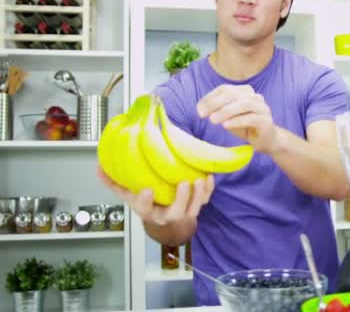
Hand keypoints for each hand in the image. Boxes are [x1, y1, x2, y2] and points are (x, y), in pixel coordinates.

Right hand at [96, 165, 213, 226]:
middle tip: (183, 183)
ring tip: (200, 179)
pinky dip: (208, 190)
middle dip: (181, 199)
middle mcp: (166, 215)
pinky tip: (209, 176)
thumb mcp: (129, 195)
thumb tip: (99, 168)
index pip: (144, 209)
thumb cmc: (148, 204)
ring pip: (193, 208)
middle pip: (175, 212)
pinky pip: (204, 201)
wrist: (166, 222)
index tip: (147, 190)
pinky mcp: (196, 207)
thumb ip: (114, 183)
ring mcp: (183, 213)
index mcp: (147, 211)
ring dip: (198, 195)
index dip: (145, 201)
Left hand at [197, 84, 277, 153]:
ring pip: (243, 104)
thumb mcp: (229, 117)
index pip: (225, 89)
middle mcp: (255, 97)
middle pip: (233, 95)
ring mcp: (262, 108)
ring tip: (213, 120)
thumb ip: (218, 110)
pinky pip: (251, 118)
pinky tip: (225, 125)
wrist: (268, 140)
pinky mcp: (266, 121)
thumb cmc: (246, 126)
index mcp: (245, 92)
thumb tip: (201, 108)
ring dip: (225, 111)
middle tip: (202, 114)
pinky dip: (236, 121)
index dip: (210, 97)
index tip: (199, 109)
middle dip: (215, 103)